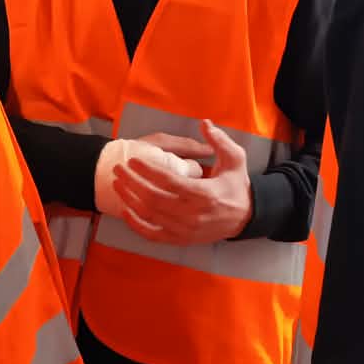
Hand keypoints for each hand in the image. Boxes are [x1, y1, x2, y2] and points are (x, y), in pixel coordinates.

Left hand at [106, 120, 253, 245]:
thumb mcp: (236, 159)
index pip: (169, 181)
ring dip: (130, 199)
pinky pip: (153, 235)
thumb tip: (204, 123)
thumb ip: (220, 141)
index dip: (148, 170)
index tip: (133, 159)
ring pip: (150, 215)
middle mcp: (193, 214)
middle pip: (154, 198)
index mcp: (205, 193)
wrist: (246, 217)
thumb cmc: (236, 185)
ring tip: (117, 183)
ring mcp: (185, 229)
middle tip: (118, 168)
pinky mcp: (181, 240)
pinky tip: (125, 210)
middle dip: (132, 182)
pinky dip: (136, 224)